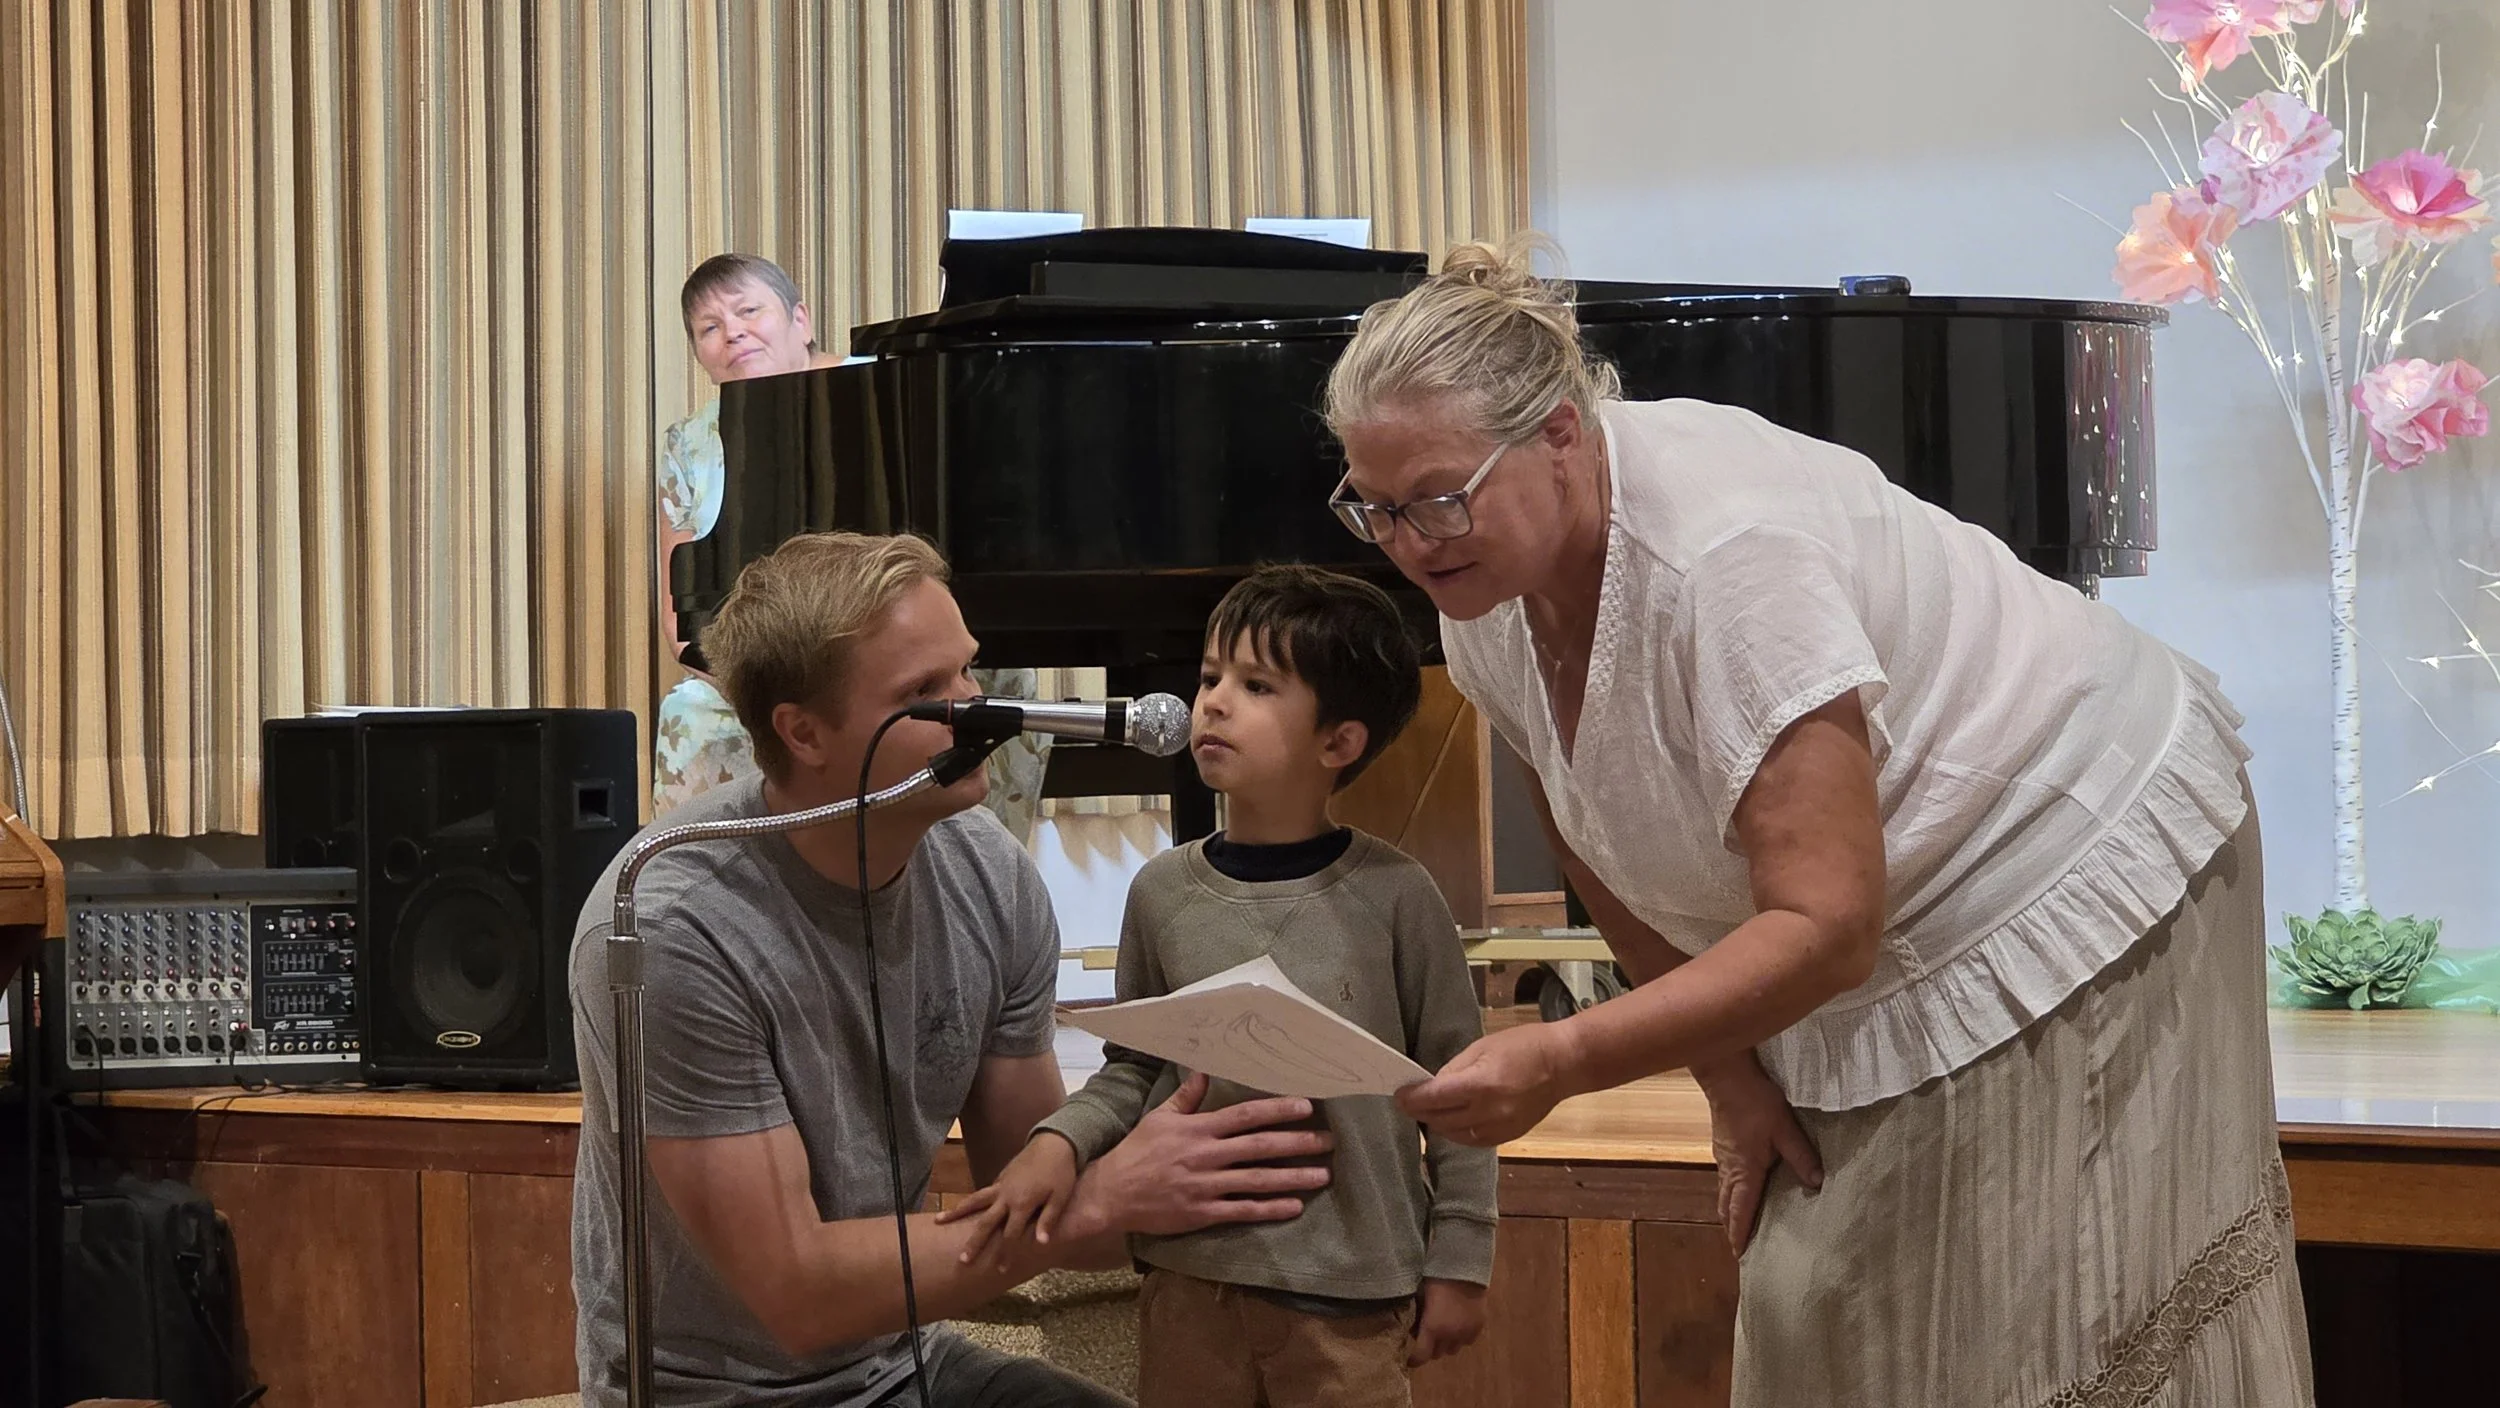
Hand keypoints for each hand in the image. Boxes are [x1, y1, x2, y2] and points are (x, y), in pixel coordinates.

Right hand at [936, 1132, 1079, 1271]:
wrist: (1053, 1142)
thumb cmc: (1060, 1172)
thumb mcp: (1060, 1197)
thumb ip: (1049, 1220)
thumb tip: (1041, 1244)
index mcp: (1022, 1204)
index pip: (1010, 1236)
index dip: (1006, 1254)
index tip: (1001, 1270)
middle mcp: (1006, 1196)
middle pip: (985, 1223)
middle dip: (974, 1242)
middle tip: (962, 1260)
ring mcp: (1000, 1185)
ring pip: (974, 1201)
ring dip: (956, 1212)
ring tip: (938, 1220)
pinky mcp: (1000, 1177)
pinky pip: (983, 1192)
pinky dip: (972, 1201)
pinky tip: (963, 1209)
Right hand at [1065, 1073, 1333, 1239]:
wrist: (1110, 1193)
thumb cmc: (1136, 1152)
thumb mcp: (1159, 1117)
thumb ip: (1187, 1097)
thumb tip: (1204, 1070)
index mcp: (1198, 1129)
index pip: (1245, 1116)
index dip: (1277, 1110)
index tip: (1306, 1106)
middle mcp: (1206, 1156)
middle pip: (1260, 1147)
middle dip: (1297, 1143)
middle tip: (1328, 1141)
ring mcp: (1206, 1186)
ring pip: (1257, 1180)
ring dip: (1293, 1177)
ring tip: (1322, 1174)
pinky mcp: (1203, 1213)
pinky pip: (1243, 1210)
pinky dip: (1270, 1209)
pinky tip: (1295, 1206)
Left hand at [1394, 1022, 1578, 1146]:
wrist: (1564, 1064)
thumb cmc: (1523, 1046)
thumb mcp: (1482, 1047)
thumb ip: (1454, 1070)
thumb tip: (1431, 1086)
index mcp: (1481, 1084)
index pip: (1434, 1098)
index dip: (1412, 1099)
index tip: (1399, 1095)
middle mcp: (1489, 1111)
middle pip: (1440, 1119)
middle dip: (1420, 1111)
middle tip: (1409, 1101)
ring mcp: (1500, 1128)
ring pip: (1453, 1134)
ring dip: (1437, 1123)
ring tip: (1428, 1110)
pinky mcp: (1508, 1136)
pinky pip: (1472, 1141)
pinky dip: (1457, 1132)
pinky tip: (1452, 1121)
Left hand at [1407, 1278, 1485, 1365]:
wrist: (1464, 1267)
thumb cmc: (1436, 1279)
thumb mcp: (1420, 1298)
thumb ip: (1418, 1318)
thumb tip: (1414, 1330)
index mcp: (1432, 1328)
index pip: (1421, 1356)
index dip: (1414, 1360)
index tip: (1410, 1359)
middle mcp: (1449, 1335)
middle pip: (1437, 1354)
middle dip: (1430, 1348)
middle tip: (1426, 1337)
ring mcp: (1466, 1332)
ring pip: (1453, 1349)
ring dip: (1446, 1343)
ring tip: (1443, 1330)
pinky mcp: (1479, 1327)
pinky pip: (1467, 1341)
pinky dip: (1461, 1337)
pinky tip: (1458, 1324)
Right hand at [1693, 1050, 1822, 1257]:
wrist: (1727, 1075)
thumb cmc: (1754, 1102)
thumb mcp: (1785, 1129)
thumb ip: (1802, 1156)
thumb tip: (1818, 1184)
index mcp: (1744, 1170)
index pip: (1740, 1210)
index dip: (1740, 1234)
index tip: (1739, 1256)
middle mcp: (1729, 1169)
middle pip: (1726, 1207)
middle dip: (1732, 1229)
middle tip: (1740, 1248)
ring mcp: (1723, 1157)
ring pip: (1724, 1193)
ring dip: (1731, 1212)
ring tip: (1740, 1226)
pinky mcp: (1723, 1146)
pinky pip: (1726, 1179)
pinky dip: (1732, 1194)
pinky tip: (1742, 1190)